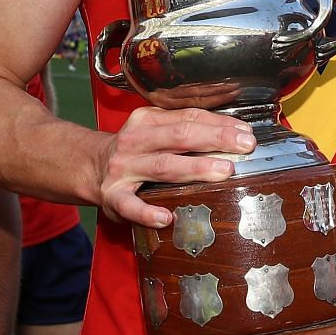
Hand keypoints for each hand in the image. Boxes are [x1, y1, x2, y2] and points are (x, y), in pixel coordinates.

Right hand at [96, 107, 255, 227]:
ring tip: (223, 171)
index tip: (245, 132)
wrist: (89, 166)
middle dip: (215, 139)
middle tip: (244, 146)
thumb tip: (235, 133)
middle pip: (179, 137)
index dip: (219, 123)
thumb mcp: (155, 129)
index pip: (188, 117)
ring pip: (163, 166)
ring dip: (195, 168)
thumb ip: (186, 129)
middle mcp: (135, 141)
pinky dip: (147, 212)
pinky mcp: (113, 196)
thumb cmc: (135, 149)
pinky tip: (166, 217)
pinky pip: (130, 205)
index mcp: (148, 120)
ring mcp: (124, 169)